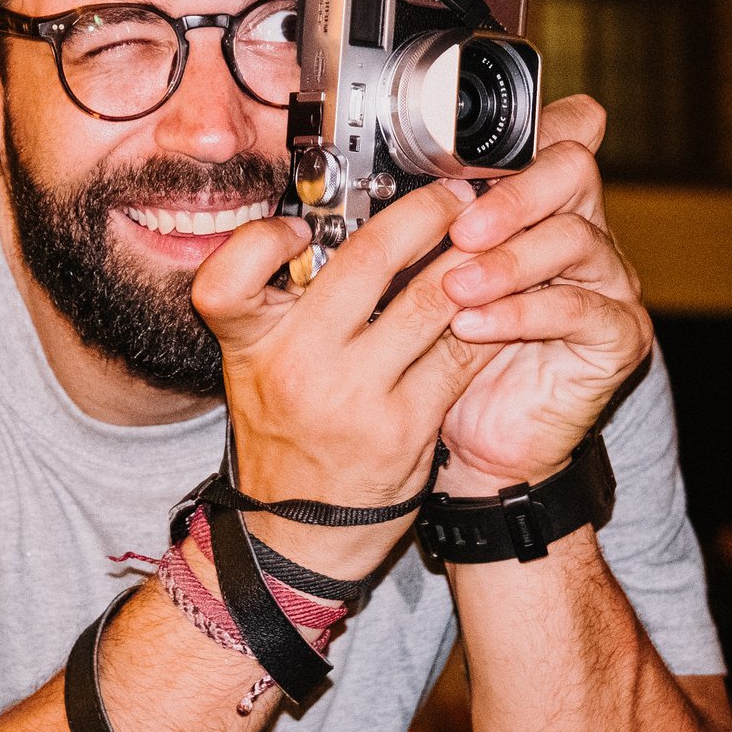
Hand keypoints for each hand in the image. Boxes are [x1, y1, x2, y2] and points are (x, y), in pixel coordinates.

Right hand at [193, 180, 499, 581]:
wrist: (298, 537)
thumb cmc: (284, 435)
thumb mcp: (256, 366)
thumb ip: (283, 302)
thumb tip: (333, 224)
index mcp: (250, 344)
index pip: (229, 276)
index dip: (264, 239)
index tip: (300, 223)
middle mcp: (296, 365)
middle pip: (366, 263)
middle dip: (422, 215)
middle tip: (453, 194)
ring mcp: (354, 397)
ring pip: (428, 301)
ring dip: (468, 259)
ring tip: (490, 235)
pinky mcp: (405, 427)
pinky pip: (458, 354)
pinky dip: (486, 319)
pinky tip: (502, 299)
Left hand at [431, 96, 653, 494]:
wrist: (475, 439)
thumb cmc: (447, 352)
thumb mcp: (421, 282)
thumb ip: (417, 231)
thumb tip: (375, 181)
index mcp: (540, 201)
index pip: (555, 135)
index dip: (524, 132)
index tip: (463, 155)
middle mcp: (582, 228)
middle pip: (572, 170)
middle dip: (511, 195)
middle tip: (461, 229)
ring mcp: (608, 280)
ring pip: (574, 239)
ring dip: (508, 260)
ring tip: (455, 289)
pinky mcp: (619, 334)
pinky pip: (580, 309)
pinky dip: (522, 314)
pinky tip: (475, 325)